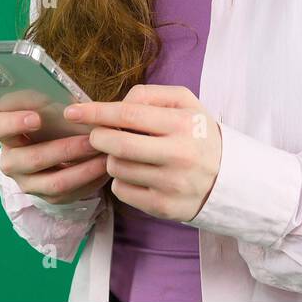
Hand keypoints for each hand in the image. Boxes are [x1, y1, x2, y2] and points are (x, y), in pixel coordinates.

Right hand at [0, 110, 110, 204]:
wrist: (54, 153)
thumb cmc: (51, 124)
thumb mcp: (48, 112)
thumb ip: (54, 105)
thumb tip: (77, 101)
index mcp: (7, 133)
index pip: (0, 127)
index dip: (15, 122)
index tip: (37, 118)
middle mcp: (11, 161)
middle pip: (30, 159)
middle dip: (64, 150)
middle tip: (91, 139)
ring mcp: (27, 183)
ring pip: (53, 183)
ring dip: (83, 169)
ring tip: (104, 156)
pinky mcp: (46, 198)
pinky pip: (69, 194)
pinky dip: (90, 181)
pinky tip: (105, 169)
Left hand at [64, 84, 221, 222]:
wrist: (229, 178)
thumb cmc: (198, 134)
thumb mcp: (185, 103)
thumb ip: (150, 94)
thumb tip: (116, 105)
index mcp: (183, 123)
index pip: (128, 114)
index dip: (95, 112)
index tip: (72, 112)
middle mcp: (178, 154)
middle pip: (117, 143)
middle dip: (98, 137)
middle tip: (99, 134)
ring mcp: (171, 183)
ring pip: (117, 168)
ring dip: (113, 159)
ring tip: (130, 155)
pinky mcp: (164, 207)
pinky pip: (122, 191)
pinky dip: (121, 181)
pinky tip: (137, 174)